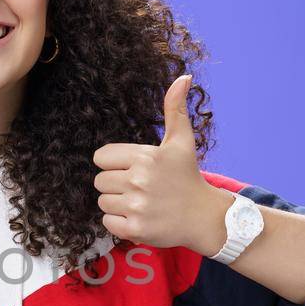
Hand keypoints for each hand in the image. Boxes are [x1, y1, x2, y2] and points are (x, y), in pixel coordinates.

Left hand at [92, 73, 228, 252]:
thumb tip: (183, 77)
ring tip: (141, 202)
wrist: (205, 217)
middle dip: (116, 184)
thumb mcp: (182, 141)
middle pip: (99, 180)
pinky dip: (119, 222)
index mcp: (144, 156)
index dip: (114, 163)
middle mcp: (138, 180)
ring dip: (117, 204)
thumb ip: (175, 109)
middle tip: (140, 188)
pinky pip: (107, 222)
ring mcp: (137, 206)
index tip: (134, 169)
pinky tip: (140, 217)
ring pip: (103, 202)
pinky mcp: (135, 229)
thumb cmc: (188, 177)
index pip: (101, 157)